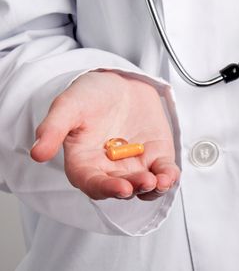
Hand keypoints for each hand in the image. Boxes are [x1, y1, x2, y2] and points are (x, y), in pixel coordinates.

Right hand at [30, 71, 179, 200]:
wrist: (120, 82)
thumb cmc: (91, 95)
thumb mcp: (68, 105)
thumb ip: (53, 128)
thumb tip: (37, 154)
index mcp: (84, 162)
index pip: (92, 183)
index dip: (105, 188)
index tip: (120, 187)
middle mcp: (109, 169)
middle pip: (120, 187)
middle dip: (132, 188)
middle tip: (142, 182)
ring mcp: (134, 165)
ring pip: (143, 186)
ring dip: (152, 188)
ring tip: (158, 182)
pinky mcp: (156, 157)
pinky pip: (162, 173)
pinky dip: (167, 177)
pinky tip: (169, 176)